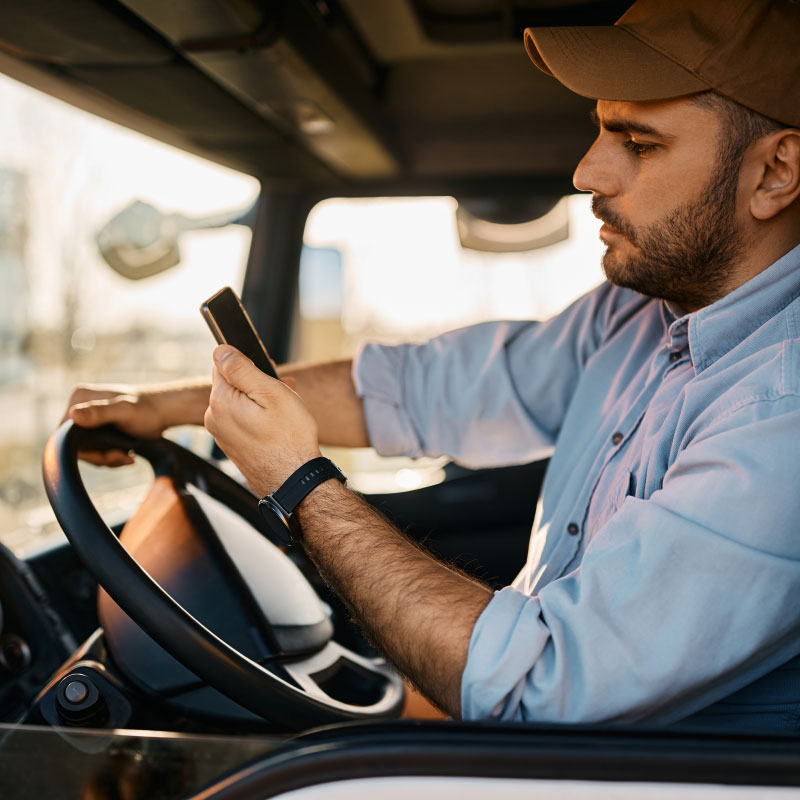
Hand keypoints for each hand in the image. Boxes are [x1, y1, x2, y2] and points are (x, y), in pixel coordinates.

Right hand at [62, 385, 167, 465]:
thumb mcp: (124, 411)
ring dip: (107, 459)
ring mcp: (88, 419)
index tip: (108, 455)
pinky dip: (110, 458)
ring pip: (86, 450)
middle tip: (122, 457)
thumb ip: (100, 412)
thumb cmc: (147, 409)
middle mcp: (79, 407)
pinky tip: (128, 455)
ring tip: (128, 456)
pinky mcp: (97, 430)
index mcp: (79, 397)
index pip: (64, 433)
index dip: (83, 450)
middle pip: (74, 444)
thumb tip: (73, 415)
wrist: (165, 413)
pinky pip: (95, 451)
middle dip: (98, 456)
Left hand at [204, 345, 321, 495]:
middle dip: (257, 384)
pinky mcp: (232, 446)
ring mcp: (222, 434)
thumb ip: (241, 368)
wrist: (294, 481)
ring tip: (286, 413)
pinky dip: (258, 418)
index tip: (269, 376)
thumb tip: (220, 350)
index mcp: (220, 401)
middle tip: (284, 393)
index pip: (223, 364)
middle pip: (232, 384)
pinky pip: (242, 421)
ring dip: (260, 401)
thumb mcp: (270, 393)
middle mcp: (214, 417)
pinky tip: (278, 426)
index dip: (249, 364)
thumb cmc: (289, 438)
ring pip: (239, 403)